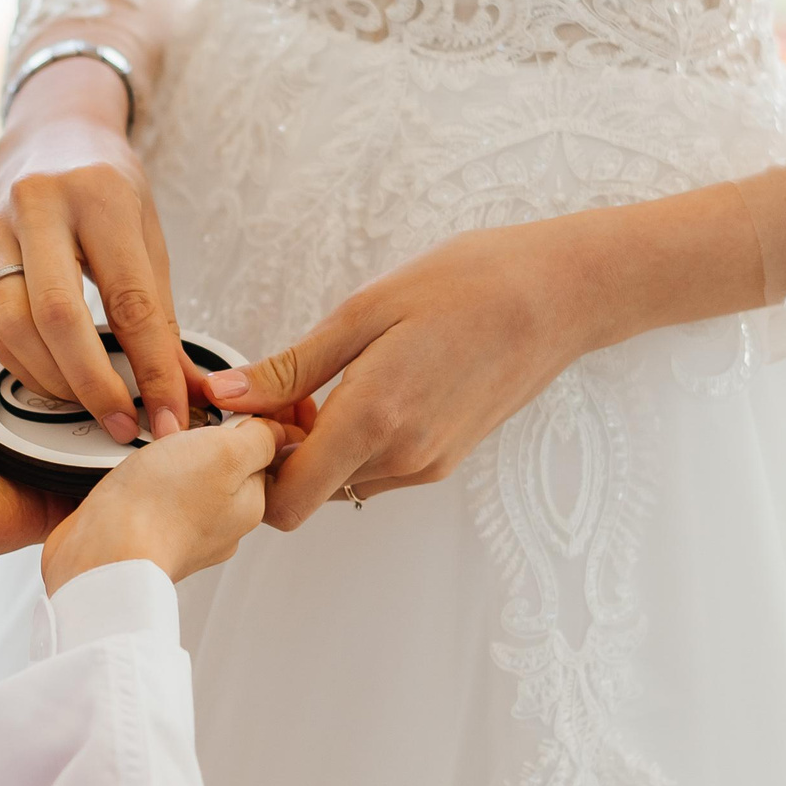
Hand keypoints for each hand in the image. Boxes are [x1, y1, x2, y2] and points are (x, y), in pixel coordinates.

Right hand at [0, 58, 192, 446]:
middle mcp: (38, 208)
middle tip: (125, 428)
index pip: (129, 299)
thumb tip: (190, 391)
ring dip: (55, 383)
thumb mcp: (148, 235)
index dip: (153, 370)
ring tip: (92, 408)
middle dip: (94, 386)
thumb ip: (163, 315)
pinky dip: (27, 368)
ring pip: (14, 329)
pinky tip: (57, 383)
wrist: (49, 135)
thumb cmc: (107, 188)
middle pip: (57, 317)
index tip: (174, 419)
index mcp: (98, 195)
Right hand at [40, 415, 282, 589]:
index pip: (260, 453)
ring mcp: (184, 536)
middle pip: (221, 467)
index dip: (238, 425)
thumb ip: (259, 438)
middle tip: (176, 436)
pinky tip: (129, 480)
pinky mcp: (148, 538)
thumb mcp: (225, 451)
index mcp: (251, 506)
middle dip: (200, 446)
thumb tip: (276, 431)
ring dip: (167, 463)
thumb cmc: (158, 507)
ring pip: (185, 483)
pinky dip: (142, 485)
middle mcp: (222, 527)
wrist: (101, 553)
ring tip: (149, 459)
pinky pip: (152, 499)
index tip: (213, 416)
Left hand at [203, 185, 767, 529]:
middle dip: (284, 456)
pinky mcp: (448, 460)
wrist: (560, 295)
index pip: (287, 501)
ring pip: (345, 484)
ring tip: (334, 381)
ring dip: (323, 449)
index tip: (252, 419)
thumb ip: (291, 368)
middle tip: (287, 392)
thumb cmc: (465, 284)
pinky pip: (380, 470)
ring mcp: (429, 465)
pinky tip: (372, 387)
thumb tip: (225, 397)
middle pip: (311, 496)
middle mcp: (402, 458)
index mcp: (373, 420)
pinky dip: (359, 444)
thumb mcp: (362, 312)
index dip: (254, 468)